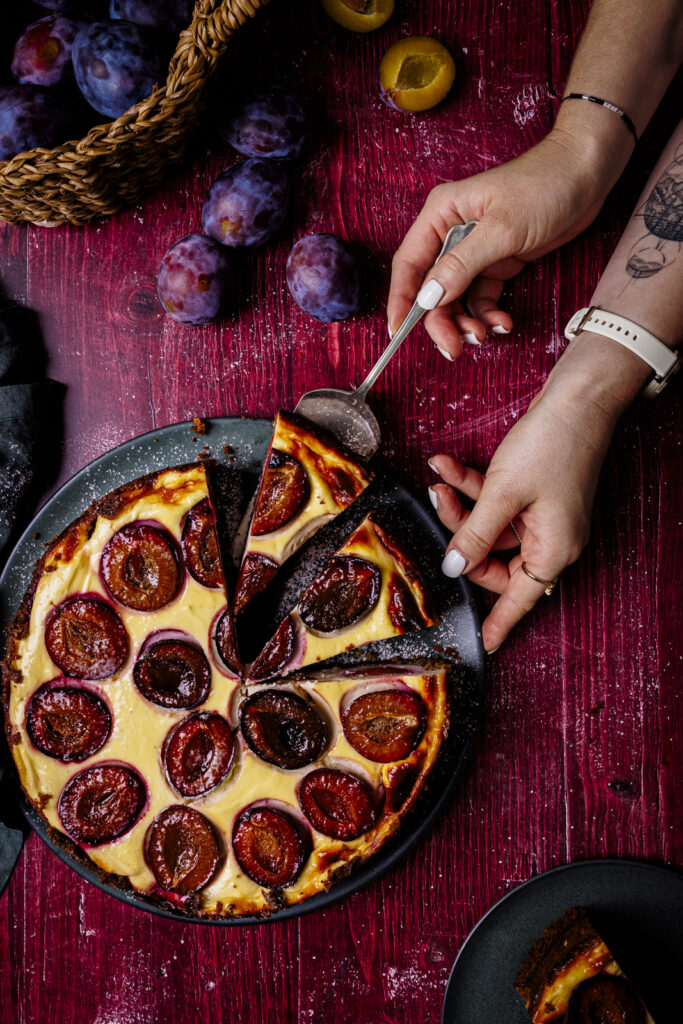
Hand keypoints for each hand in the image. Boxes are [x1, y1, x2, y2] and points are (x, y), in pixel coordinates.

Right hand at [388, 126, 617, 360]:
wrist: (587, 172)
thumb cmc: (544, 184)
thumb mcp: (502, 228)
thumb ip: (462, 265)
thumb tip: (428, 297)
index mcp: (441, 215)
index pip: (409, 265)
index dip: (401, 301)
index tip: (399, 333)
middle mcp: (452, 233)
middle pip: (432, 288)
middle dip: (441, 321)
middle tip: (454, 347)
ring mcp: (475, 250)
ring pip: (456, 298)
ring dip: (466, 322)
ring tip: (485, 335)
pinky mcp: (498, 261)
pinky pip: (483, 296)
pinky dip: (489, 314)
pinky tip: (504, 323)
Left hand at [428, 379, 620, 650]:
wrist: (578, 399)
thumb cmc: (552, 445)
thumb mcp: (503, 493)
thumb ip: (475, 534)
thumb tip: (454, 566)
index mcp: (553, 550)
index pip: (519, 598)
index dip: (499, 621)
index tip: (484, 643)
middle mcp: (551, 539)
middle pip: (494, 558)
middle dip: (461, 532)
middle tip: (437, 504)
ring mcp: (543, 516)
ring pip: (490, 526)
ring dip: (461, 503)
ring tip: (438, 477)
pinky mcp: (534, 494)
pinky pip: (497, 503)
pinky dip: (473, 487)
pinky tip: (447, 465)